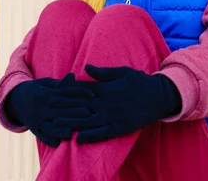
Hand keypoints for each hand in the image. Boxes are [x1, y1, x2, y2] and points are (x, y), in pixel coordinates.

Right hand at [5, 73, 94, 146]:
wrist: (14, 100)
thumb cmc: (36, 90)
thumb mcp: (45, 83)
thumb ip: (60, 83)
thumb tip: (73, 76)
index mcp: (44, 94)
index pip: (64, 93)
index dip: (79, 93)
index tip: (93, 94)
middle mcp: (39, 107)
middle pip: (59, 110)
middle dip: (75, 112)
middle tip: (90, 113)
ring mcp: (35, 119)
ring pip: (48, 125)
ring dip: (60, 130)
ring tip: (72, 132)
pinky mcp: (33, 128)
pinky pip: (40, 135)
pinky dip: (48, 140)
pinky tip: (57, 144)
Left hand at [55, 64, 181, 143]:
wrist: (160, 95)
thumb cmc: (141, 82)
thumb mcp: (122, 72)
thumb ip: (103, 72)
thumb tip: (85, 67)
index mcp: (105, 88)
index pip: (82, 90)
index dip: (66, 92)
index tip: (52, 92)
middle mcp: (106, 102)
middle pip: (80, 106)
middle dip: (63, 108)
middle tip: (46, 110)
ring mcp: (113, 115)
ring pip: (87, 121)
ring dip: (71, 123)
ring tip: (56, 126)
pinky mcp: (121, 126)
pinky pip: (103, 133)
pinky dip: (91, 136)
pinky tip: (79, 139)